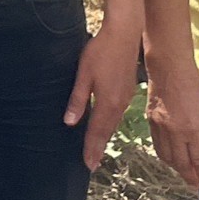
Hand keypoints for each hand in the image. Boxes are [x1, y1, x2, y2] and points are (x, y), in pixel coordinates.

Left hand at [65, 18, 141, 171]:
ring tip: (98, 149)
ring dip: (105, 137)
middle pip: (107, 131)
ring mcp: (126, 97)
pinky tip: (107, 124)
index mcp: (108, 102)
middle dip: (99, 148)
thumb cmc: (101, 52)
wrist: (124, 34)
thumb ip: (77, 99)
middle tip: (92, 164)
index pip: (97, 131)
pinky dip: (111, 125)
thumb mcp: (84, 75)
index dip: (91, 148)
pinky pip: (118, 114)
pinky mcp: (128, 90)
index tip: (88, 165)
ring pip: (114, 123)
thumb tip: (69, 122)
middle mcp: (119, 104)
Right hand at [145, 58, 198, 190]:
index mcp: (192, 129)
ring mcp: (160, 127)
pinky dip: (165, 155)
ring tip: (185, 172)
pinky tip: (171, 156)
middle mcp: (174, 131)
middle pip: (181, 163)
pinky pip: (157, 145)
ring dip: (176, 168)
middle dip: (189, 176)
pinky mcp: (150, 121)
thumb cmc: (193, 86)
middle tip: (196, 184)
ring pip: (167, 157)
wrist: (168, 67)